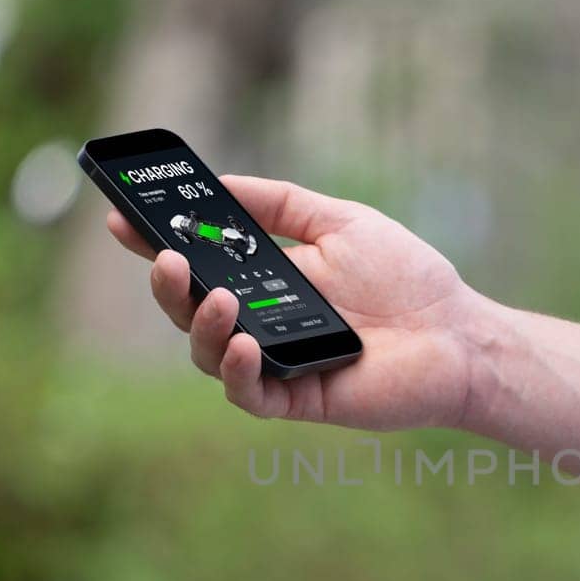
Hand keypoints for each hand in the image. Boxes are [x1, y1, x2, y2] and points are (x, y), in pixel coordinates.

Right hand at [108, 177, 501, 430]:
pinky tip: (245, 342)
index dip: (155, 242)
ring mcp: (276, 363)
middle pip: (189, 310)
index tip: (120, 217)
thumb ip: (281, 204)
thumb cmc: (408, 280)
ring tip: (217, 296)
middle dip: (168, 284)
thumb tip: (220, 182)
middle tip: (165, 257)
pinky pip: (249, 393)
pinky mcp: (297, 398)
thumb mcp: (340, 223)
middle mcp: (261, 322)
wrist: (459, 334)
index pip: (196, 263)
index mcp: (265, 280)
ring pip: (209, 354)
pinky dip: (238, 369)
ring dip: (201, 323)